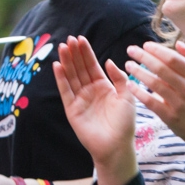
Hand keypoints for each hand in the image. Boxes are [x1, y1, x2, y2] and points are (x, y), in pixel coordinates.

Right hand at [53, 36, 137, 184]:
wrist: (117, 146)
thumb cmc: (125, 124)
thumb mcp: (127, 96)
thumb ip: (119, 78)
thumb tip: (108, 61)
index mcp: (103, 87)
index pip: (92, 66)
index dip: (86, 53)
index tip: (80, 39)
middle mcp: (90, 91)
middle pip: (79, 68)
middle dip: (75, 54)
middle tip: (70, 39)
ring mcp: (80, 100)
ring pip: (71, 77)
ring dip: (66, 62)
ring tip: (63, 47)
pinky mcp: (72, 110)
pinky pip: (65, 91)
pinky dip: (61, 79)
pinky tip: (57, 66)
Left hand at [123, 41, 184, 159]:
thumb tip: (178, 43)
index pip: (173, 58)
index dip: (157, 50)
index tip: (145, 45)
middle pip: (162, 69)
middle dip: (143, 57)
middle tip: (131, 50)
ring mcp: (179, 103)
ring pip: (154, 84)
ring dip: (138, 72)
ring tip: (128, 65)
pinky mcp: (170, 117)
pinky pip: (151, 102)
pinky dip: (139, 92)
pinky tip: (130, 85)